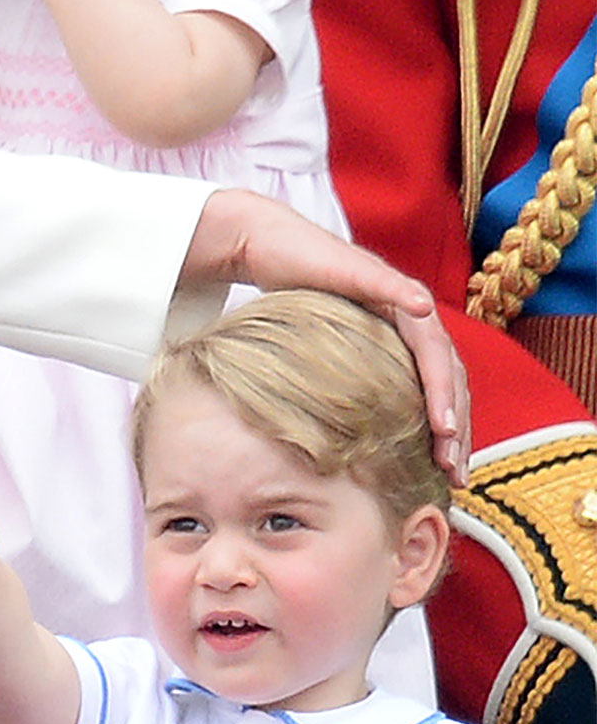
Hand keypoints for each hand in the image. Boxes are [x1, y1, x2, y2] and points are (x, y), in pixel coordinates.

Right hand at [187, 189, 471, 484]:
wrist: (270, 250)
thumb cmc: (298, 303)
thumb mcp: (330, 357)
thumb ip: (354, 388)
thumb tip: (358, 446)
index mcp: (406, 340)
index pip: (443, 390)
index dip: (452, 432)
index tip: (452, 474)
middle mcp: (410, 316)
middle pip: (448, 373)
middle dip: (454, 424)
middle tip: (453, 468)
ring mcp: (392, 292)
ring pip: (432, 342)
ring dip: (441, 385)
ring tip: (444, 427)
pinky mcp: (365, 270)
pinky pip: (393, 287)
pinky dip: (409, 299)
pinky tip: (420, 311)